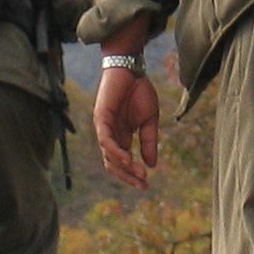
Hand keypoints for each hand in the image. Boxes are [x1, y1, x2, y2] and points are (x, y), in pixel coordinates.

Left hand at [94, 65, 161, 188]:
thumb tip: (152, 165)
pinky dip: (115, 151)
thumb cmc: (139, 91)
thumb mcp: (150, 120)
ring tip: (139, 174)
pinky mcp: (100, 118)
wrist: (131, 68)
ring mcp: (103, 128)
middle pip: (113, 164)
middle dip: (127, 176)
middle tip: (143, 184)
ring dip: (124, 166)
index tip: (146, 184)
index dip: (133, 174)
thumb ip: (149, 142)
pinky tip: (127, 159)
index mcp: (121, 136)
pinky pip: (105, 140)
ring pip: (109, 155)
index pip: (123, 162)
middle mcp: (110, 135)